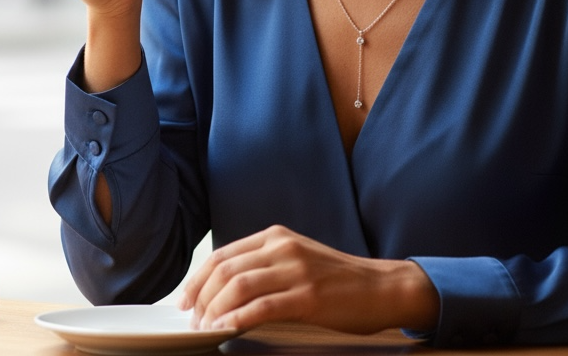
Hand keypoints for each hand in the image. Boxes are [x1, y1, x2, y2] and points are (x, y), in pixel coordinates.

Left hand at [177, 225, 437, 334]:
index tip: (184, 301)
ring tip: (205, 329)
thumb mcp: (297, 259)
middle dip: (200, 297)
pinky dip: (237, 319)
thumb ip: (265, 266)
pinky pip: (262, 306)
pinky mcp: (308, 296)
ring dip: (214, 310)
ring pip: (238, 286)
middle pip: (225, 269)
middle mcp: (282, 247)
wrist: (382, 288)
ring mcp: (296, 270)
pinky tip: (226, 330)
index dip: (197, 279)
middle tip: (191, 321)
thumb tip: (224, 290)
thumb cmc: (338, 281)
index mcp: (276, 236)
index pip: (223, 254)